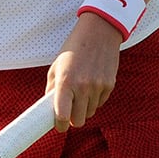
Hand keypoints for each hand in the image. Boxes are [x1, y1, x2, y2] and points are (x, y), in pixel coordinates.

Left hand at [46, 13, 122, 131]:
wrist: (99, 32)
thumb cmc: (74, 48)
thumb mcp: (57, 66)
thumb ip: (52, 88)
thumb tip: (49, 108)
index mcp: (66, 82)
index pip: (62, 116)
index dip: (59, 125)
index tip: (58, 125)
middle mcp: (83, 87)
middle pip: (78, 121)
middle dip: (73, 118)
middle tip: (69, 109)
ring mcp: (98, 87)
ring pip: (90, 113)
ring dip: (84, 108)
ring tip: (80, 91)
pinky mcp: (110, 85)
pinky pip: (100, 103)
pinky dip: (95, 100)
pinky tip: (91, 84)